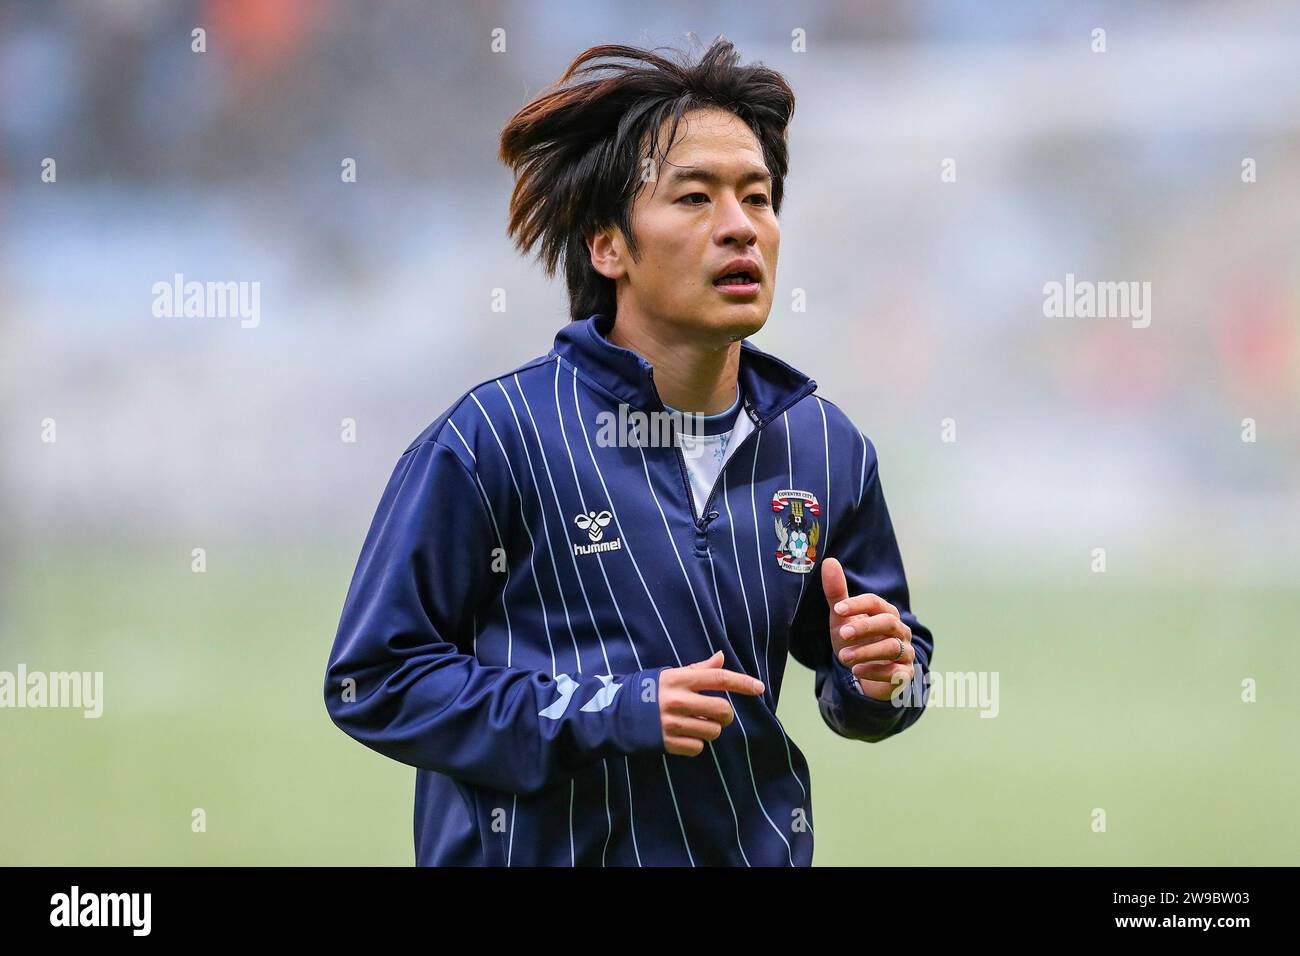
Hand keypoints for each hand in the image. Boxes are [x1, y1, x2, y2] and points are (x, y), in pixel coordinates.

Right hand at [657, 651, 764, 755]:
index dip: (742, 683)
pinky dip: (695, 744)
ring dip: (710, 730)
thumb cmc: (647, 691)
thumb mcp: (670, 675)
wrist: (614, 714)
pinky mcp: (668, 742)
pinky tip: (683, 736)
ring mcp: (673, 723)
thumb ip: (698, 669)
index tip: (759, 688)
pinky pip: (698, 748)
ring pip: (713, 731)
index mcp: (680, 680)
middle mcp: (678, 700)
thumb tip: (721, 657)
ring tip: (696, 725)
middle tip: (718, 715)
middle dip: (726, 715)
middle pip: (722, 710)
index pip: (719, 678)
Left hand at [821, 557, 913, 702]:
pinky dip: (875, 671)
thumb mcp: (842, 619)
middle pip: (888, 622)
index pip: (875, 602)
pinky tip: (857, 671)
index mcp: (885, 612)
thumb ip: (836, 593)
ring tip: (843, 657)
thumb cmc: (855, 641)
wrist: (865, 673)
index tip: (837, 609)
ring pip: (892, 647)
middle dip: (865, 627)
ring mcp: (905, 651)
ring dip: (866, 651)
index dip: (857, 604)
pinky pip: (895, 671)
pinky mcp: (904, 673)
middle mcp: (899, 630)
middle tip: (843, 633)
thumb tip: (829, 561)